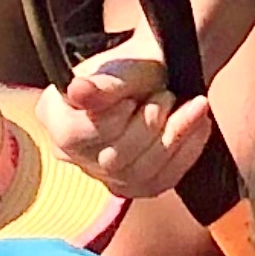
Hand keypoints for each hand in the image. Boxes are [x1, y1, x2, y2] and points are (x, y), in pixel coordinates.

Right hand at [35, 49, 211, 199]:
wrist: (160, 76)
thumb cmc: (135, 68)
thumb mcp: (121, 69)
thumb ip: (102, 85)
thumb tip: (77, 90)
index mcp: (55, 118)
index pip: (78, 134)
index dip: (112, 115)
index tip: (131, 97)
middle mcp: (70, 154)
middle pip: (114, 158)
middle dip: (150, 124)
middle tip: (166, 94)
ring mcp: (102, 175)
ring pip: (141, 173)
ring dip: (176, 136)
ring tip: (191, 105)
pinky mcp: (133, 188)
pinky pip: (162, 181)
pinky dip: (187, 152)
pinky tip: (199, 126)